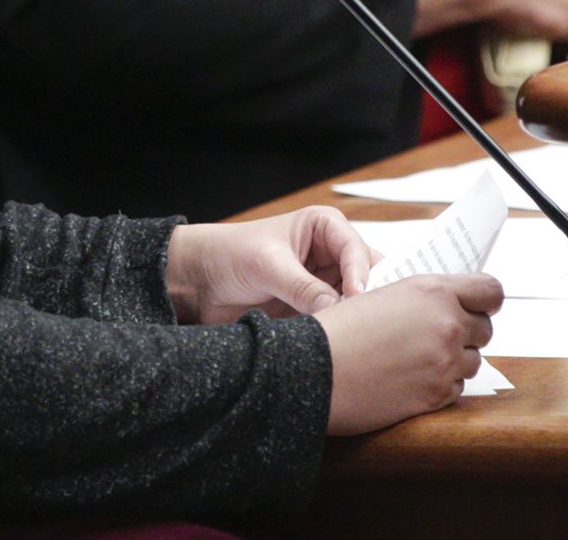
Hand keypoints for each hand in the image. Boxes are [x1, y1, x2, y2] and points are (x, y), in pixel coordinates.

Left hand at [167, 206, 376, 322]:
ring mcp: (324, 282)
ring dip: (353, 316)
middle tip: (367, 318)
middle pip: (365, 275)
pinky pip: (336, 321)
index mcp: (324, 227)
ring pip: (354, 301)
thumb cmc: (230, 253)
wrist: (200, 280)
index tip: (355, 295)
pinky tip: (337, 341)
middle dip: (367, 295)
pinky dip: (338, 330)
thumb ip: (301, 287)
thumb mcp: (267, 265)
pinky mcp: (314, 308)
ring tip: (353, 332)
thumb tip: (334, 309)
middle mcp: (330, 254)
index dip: (359, 272)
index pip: (355, 248)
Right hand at [315, 273, 502, 432]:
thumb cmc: (339, 329)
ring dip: (454, 361)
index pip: (491, 291)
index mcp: (433, 290)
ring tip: (418, 359)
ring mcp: (444, 362)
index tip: (478, 306)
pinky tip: (410, 379)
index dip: (486, 300)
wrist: (315, 369)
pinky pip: (456, 388)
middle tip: (438, 336)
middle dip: (467, 332)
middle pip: (485, 329)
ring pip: (473, 362)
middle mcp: (446, 324)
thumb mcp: (383, 294)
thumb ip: (423, 297)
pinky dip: (440, 385)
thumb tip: (448, 305)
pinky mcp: (437, 396)